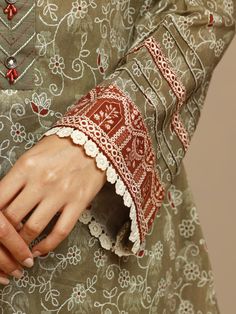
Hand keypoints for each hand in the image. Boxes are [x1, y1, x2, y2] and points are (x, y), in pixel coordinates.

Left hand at [0, 134, 106, 282]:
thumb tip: (4, 203)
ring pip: (33, 228)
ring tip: (20, 248)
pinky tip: (40, 250)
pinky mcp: (78, 203)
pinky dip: (47, 245)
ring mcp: (61, 194)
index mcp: (26, 167)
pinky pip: (60, 231)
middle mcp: (41, 182)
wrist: (95, 141)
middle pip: (12, 218)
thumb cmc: (61, 146)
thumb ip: (17, 178)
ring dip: (22, 243)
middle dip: (5, 233)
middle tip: (5, 238)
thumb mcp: (33, 155)